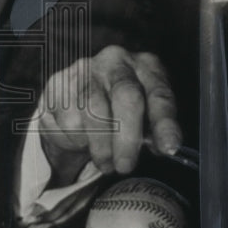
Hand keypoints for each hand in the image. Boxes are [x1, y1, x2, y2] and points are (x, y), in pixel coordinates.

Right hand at [38, 46, 181, 185]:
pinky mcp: (57, 83)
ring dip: (100, 147)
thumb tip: (165, 147)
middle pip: (127, 96)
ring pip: (94, 112)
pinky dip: (76, 139)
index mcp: (146, 66)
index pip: (160, 94)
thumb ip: (154, 128)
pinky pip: (67, 119)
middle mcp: (116, 60)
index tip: (169, 148)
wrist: (78, 97)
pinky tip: (82, 139)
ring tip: (106, 163)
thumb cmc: (120, 108)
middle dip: (127, 138)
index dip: (165, 123)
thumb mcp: (144, 114)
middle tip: (125, 166)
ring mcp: (85, 68)